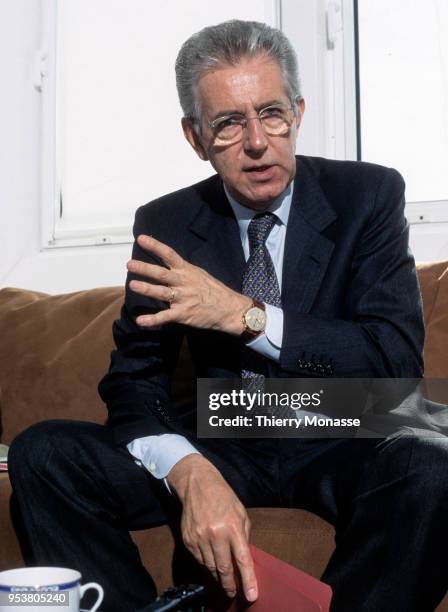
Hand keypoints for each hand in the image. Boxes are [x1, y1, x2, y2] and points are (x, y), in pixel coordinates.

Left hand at [127, 235, 250, 333]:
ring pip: (162, 293)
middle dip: (145, 268)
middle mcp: (184, 283)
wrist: (230, 309)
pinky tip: (141, 321)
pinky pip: (166, 317)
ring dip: (147, 289)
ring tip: (133, 285)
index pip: (169, 255)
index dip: (155, 246)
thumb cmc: (214, 291)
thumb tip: (167, 263)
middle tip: (130, 264)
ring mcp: (183, 298)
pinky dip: (153, 320)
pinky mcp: (184, 314)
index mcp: (187, 271)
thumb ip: (183, 270)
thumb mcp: (199, 274)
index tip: (141, 239)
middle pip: (162, 273)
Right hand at [167, 454, 257, 601]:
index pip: (242, 559)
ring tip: (223, 578)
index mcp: (233, 526)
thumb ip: (243, 535)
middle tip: (233, 593)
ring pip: (210, 567)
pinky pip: (199, 559)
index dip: (248, 580)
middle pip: (224, 569)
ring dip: (218, 575)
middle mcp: (216, 534)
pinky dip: (206, 563)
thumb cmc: (223, 497)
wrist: (197, 484)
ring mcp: (200, 538)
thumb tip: (243, 557)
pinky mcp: (188, 540)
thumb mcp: (241, 512)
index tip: (251, 595)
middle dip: (230, 585)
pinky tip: (211, 560)